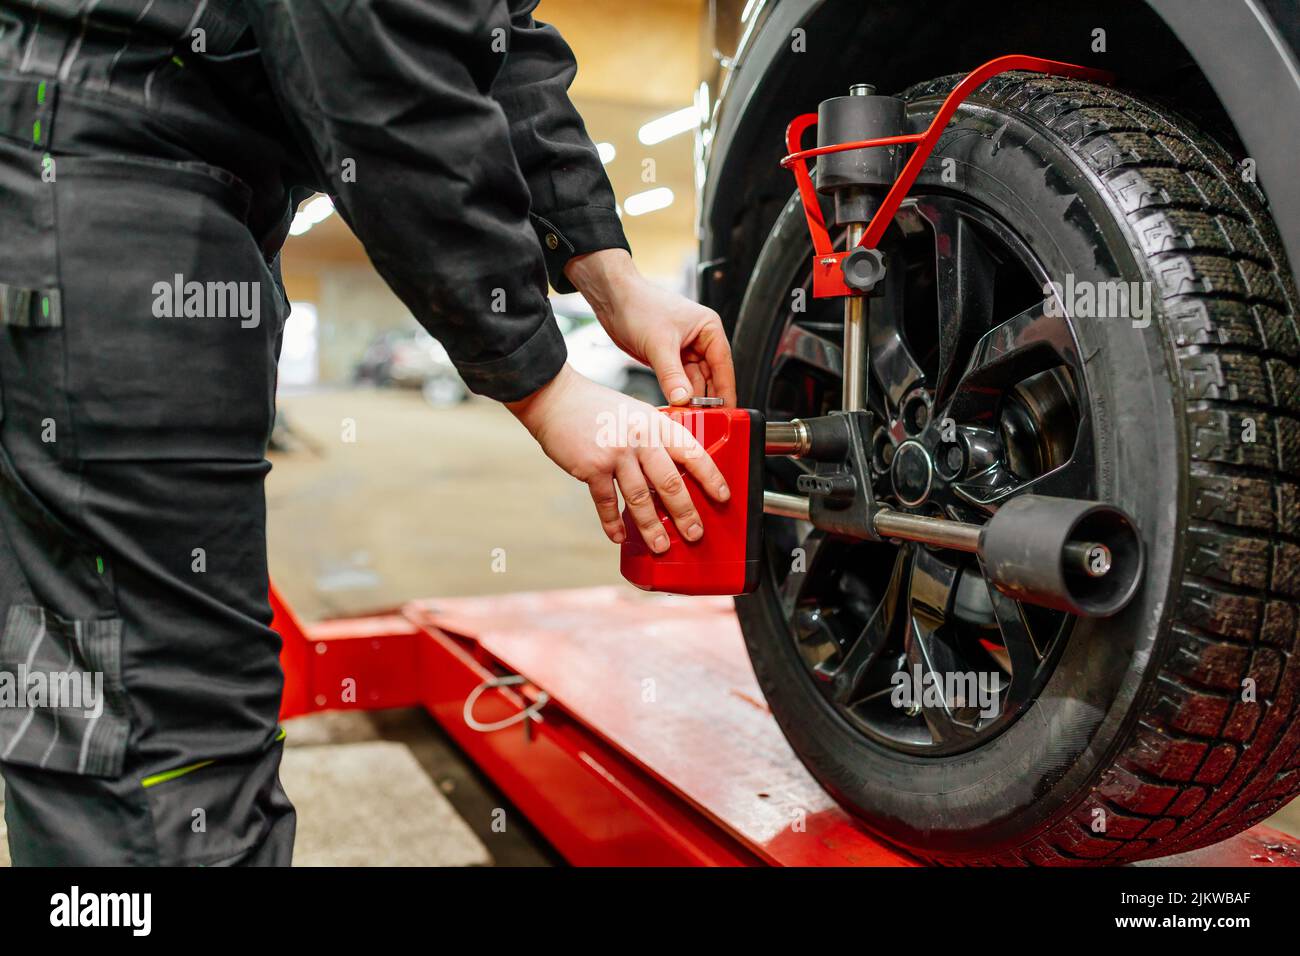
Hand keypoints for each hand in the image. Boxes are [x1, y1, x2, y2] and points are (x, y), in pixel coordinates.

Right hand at [507, 364, 730, 551]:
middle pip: (670, 482)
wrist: (557, 398)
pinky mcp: (591, 468)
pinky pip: (606, 502)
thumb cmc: (597, 406)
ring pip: (640, 498)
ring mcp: (615, 454)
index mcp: (655, 423)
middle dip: (685, 513)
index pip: (692, 452)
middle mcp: (640, 438)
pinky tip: (619, 536)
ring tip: (661, 545)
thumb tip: (673, 469)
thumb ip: (654, 437)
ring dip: (652, 526)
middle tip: (694, 533)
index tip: (723, 496)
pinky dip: (612, 522)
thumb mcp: (636, 412)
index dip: (711, 476)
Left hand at [563, 249, 736, 406]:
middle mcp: (699, 340)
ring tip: (688, 416)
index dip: (726, 389)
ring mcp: (683, 350)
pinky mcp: (668, 359)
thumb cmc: (639, 305)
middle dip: (707, 398)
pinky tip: (676, 406)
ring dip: (690, 398)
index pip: (723, 364)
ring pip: (693, 382)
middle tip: (705, 420)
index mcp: (708, 328)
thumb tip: (683, 399)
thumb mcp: (659, 344)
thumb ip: (672, 375)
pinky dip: (677, 394)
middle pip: (710, 376)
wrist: (612, 299)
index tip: (727, 411)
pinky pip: (677, 381)